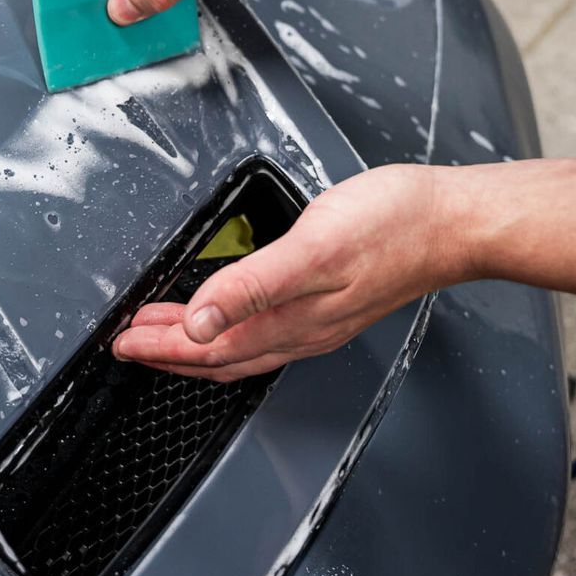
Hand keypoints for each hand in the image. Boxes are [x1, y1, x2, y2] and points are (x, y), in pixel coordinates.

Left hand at [111, 164, 464, 380]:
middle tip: (128, 343)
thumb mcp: (313, 246)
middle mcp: (303, 329)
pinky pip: (267, 330)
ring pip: (242, 346)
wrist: (453, 220)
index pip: (209, 348)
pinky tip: (228, 312)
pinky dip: (232, 327)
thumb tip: (203, 322)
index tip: (122, 342)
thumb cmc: (395, 226)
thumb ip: (252, 285)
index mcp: (293, 320)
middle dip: (169, 350)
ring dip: (197, 341)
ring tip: (163, 332)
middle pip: (220, 355)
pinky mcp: (333, 300)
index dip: (161, 346)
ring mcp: (320, 319)